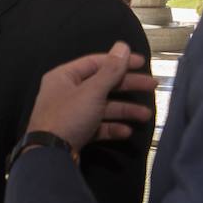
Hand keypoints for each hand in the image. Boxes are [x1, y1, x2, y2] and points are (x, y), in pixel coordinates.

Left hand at [26, 42, 157, 152]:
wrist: (50, 156)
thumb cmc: (68, 117)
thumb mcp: (92, 91)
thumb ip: (110, 70)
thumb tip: (122, 46)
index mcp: (64, 77)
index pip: (95, 63)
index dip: (119, 61)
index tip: (141, 62)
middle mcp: (66, 93)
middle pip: (102, 85)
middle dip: (127, 86)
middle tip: (151, 85)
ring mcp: (71, 114)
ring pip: (102, 107)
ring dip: (124, 110)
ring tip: (145, 115)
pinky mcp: (75, 133)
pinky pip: (97, 126)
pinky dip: (112, 128)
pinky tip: (126, 131)